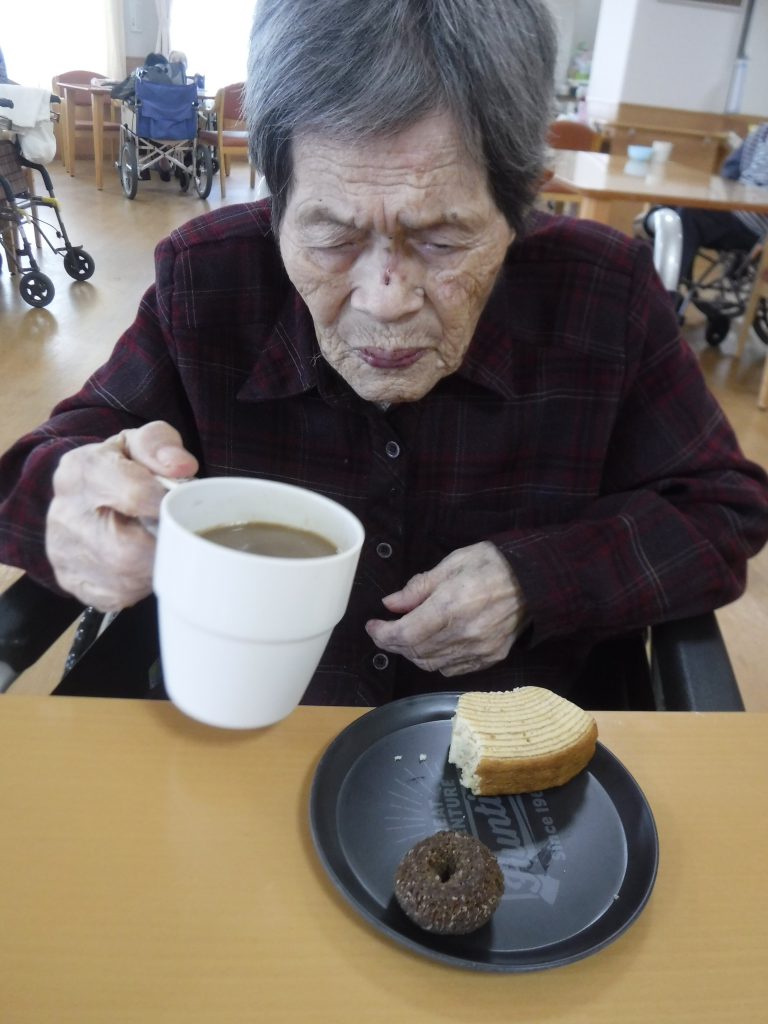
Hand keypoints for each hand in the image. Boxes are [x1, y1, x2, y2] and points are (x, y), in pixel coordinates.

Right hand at [45, 421, 197, 611]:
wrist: (88, 496)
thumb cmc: (122, 468)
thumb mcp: (140, 442)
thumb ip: (161, 444)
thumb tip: (181, 468)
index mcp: (80, 471)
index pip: (134, 494)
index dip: (168, 503)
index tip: (181, 503)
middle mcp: (65, 514)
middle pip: (129, 548)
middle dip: (165, 543)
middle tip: (178, 531)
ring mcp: (64, 553)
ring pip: (127, 577)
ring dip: (156, 565)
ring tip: (162, 543)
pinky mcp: (73, 581)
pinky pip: (120, 596)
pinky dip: (141, 583)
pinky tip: (144, 562)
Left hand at [365, 541, 526, 675]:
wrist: (536, 579)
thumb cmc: (492, 564)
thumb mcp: (452, 563)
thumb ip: (419, 587)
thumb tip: (391, 604)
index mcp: (451, 606)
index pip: (405, 633)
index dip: (383, 633)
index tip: (372, 626)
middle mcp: (464, 633)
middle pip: (415, 651)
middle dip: (393, 643)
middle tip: (384, 631)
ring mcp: (479, 649)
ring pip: (431, 664)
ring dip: (411, 654)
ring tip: (404, 638)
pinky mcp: (490, 657)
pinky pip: (452, 669)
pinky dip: (435, 661)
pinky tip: (431, 647)